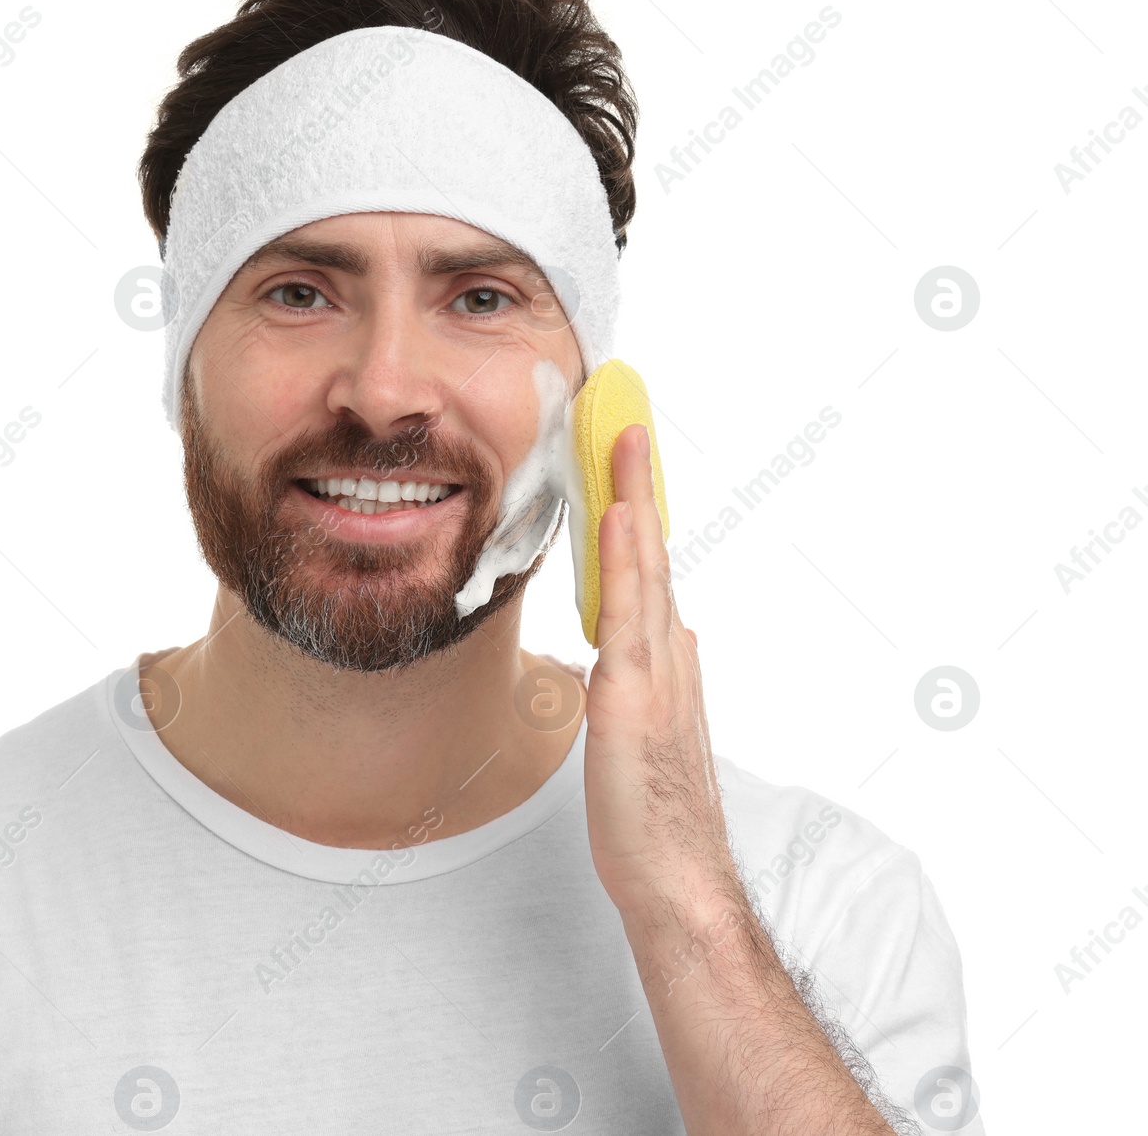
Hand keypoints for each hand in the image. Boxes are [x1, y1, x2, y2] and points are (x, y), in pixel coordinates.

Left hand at [583, 423, 737, 921]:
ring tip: (624, 438)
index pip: (649, 571)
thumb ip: (657, 677)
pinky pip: (630, 614)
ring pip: (646, 570)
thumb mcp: (647, 730)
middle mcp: (669, 654)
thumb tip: (669, 632)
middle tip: (626, 419)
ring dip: (635, 500)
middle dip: (638, 484)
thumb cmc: (653, 815)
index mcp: (665, 661)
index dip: (636, 514)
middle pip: (652, 554)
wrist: (674, 880)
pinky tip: (624, 518)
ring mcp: (657, 673)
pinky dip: (631, 561)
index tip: (625, 460)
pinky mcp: (635, 699)